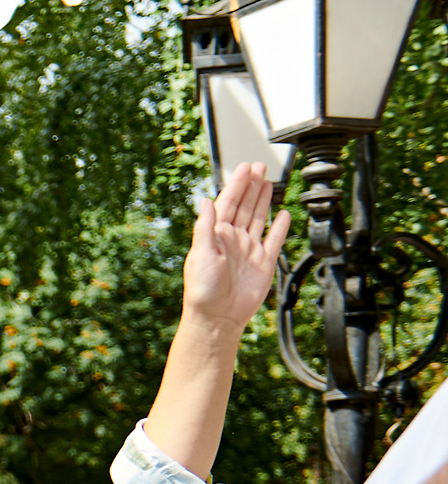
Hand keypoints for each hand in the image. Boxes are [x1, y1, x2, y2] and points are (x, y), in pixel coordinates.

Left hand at [182, 160, 290, 331]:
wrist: (218, 316)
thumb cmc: (203, 289)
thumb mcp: (200, 254)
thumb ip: (204, 227)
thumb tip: (203, 200)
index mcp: (215, 235)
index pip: (227, 203)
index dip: (236, 184)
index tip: (244, 167)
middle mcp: (232, 239)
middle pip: (244, 206)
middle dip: (252, 185)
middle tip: (260, 166)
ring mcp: (248, 250)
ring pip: (258, 218)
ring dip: (263, 199)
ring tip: (268, 181)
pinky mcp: (263, 262)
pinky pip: (274, 240)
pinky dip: (279, 227)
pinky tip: (282, 214)